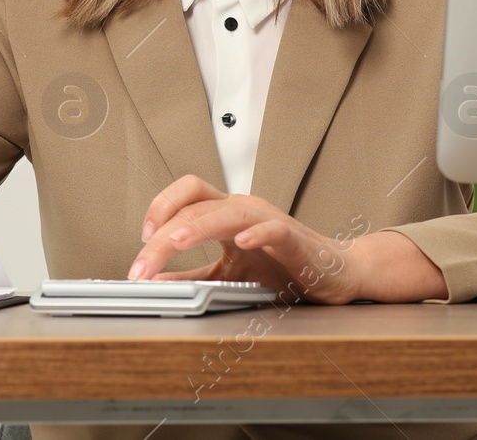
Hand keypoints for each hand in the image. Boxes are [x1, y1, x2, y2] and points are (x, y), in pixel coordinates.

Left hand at [127, 175, 366, 303]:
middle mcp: (244, 209)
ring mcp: (268, 219)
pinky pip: (273, 228)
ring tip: (173, 241)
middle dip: (162, 231)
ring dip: (197, 226)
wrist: (335, 272)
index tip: (141, 241)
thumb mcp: (229, 274)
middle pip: (195, 205)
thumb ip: (194, 275)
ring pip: (227, 211)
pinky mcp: (293, 236)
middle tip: (142, 263)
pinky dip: (256, 234)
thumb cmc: (286, 267)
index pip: (186, 196)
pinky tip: (240, 244)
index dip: (159, 208)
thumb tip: (155, 281)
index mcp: (226, 214)